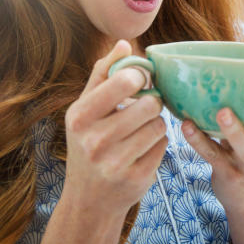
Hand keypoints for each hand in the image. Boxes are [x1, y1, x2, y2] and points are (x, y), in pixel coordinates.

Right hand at [62, 40, 167, 217]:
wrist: (89, 200)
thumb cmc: (88, 144)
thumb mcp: (84, 110)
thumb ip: (103, 74)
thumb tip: (124, 43)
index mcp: (80, 117)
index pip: (124, 81)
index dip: (141, 77)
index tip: (141, 81)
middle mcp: (94, 141)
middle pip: (150, 104)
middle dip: (151, 103)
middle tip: (144, 108)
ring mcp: (116, 163)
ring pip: (159, 125)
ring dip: (156, 124)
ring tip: (141, 130)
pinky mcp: (137, 179)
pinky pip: (163, 146)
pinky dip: (158, 144)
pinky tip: (142, 150)